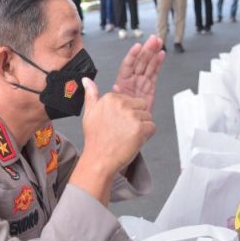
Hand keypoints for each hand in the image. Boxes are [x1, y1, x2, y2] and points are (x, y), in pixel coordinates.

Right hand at [73, 79, 154, 202]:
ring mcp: (131, 116)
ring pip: (148, 116)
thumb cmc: (96, 139)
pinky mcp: (140, 128)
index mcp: (110, 98)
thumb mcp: (89, 113)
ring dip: (142, 127)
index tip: (117, 122)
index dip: (126, 113)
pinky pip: (152, 127)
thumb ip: (91, 95)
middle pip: (141, 105)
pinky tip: (133, 140)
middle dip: (136, 117)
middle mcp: (121, 104)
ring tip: (127, 136)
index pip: (130, 99)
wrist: (99, 159)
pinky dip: (146, 135)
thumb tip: (87, 81)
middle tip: (123, 130)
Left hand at [113, 35, 164, 111]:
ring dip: (153, 53)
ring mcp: (141, 83)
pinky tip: (161, 55)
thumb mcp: (110, 106)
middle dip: (147, 50)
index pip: (127, 65)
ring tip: (158, 42)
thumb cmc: (118, 117)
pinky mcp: (150, 88)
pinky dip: (158, 64)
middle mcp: (132, 80)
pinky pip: (154, 73)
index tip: (138, 47)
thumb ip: (111, 95)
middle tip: (153, 40)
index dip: (132, 55)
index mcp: (122, 82)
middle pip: (140, 61)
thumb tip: (108, 85)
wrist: (129, 128)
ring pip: (148, 65)